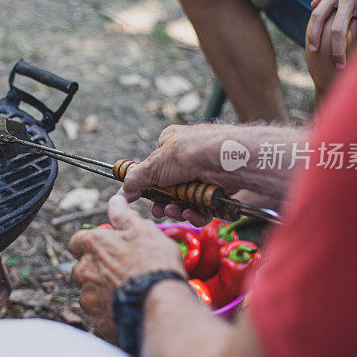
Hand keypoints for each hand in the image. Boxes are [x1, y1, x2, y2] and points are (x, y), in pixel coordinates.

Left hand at [69, 191, 184, 337]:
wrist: (161, 300)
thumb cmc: (154, 263)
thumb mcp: (142, 229)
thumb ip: (123, 214)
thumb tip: (115, 199)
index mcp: (93, 245)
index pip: (76, 242)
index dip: (90, 245)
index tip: (104, 250)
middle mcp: (84, 270)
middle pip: (80, 269)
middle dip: (94, 271)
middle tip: (118, 273)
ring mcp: (89, 297)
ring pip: (88, 294)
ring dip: (101, 293)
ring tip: (125, 292)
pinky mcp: (98, 319)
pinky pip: (99, 315)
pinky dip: (110, 313)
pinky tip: (127, 308)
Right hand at [123, 125, 243, 225]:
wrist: (233, 160)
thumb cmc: (195, 151)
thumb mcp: (157, 164)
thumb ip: (138, 178)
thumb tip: (123, 191)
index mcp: (170, 142)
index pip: (153, 167)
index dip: (147, 185)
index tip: (138, 198)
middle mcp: (187, 157)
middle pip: (168, 188)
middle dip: (164, 202)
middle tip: (161, 210)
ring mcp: (203, 173)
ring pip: (184, 199)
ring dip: (179, 209)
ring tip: (178, 210)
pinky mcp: (217, 188)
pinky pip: (201, 206)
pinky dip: (197, 213)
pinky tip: (195, 213)